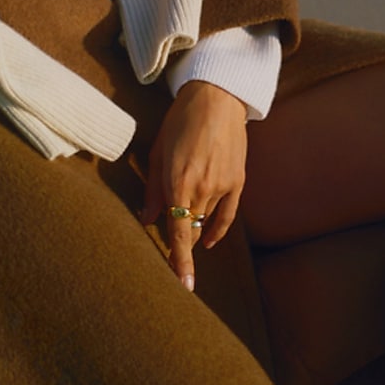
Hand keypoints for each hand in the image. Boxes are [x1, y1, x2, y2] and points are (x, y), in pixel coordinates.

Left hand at [141, 80, 247, 291]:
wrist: (216, 98)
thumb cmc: (180, 121)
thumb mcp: (157, 152)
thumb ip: (152, 190)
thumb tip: (146, 220)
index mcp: (178, 182)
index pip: (180, 233)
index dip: (180, 261)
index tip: (184, 285)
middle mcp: (202, 189)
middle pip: (191, 229)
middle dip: (181, 238)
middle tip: (169, 238)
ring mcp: (223, 186)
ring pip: (206, 221)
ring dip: (195, 224)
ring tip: (184, 212)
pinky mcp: (238, 182)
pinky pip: (228, 215)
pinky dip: (218, 229)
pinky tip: (211, 240)